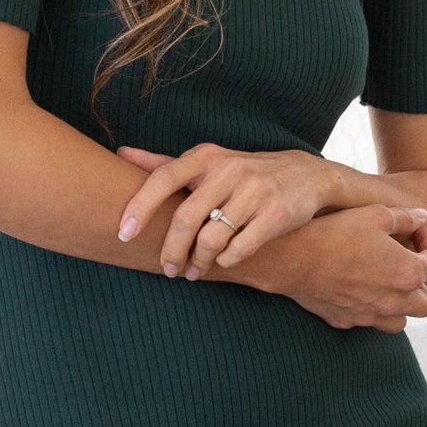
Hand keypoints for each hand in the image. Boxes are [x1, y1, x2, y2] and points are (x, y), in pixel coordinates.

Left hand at [115, 142, 342, 279]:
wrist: (306, 175)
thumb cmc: (243, 173)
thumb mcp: (207, 161)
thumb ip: (165, 163)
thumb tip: (121, 154)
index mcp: (206, 157)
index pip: (163, 178)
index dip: (140, 206)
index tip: (123, 234)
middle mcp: (229, 170)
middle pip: (186, 218)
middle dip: (171, 251)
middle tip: (167, 270)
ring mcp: (255, 191)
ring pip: (212, 238)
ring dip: (198, 261)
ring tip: (193, 271)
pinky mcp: (277, 214)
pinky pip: (240, 247)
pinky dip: (226, 260)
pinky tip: (222, 262)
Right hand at [282, 206, 426, 329]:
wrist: (292, 258)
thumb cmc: (335, 232)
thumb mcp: (375, 214)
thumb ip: (405, 218)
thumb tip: (423, 217)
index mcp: (408, 273)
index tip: (416, 231)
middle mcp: (394, 301)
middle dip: (424, 282)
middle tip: (406, 262)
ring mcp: (370, 315)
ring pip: (401, 321)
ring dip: (401, 304)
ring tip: (386, 283)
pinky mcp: (347, 321)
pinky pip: (369, 321)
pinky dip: (371, 310)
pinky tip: (358, 289)